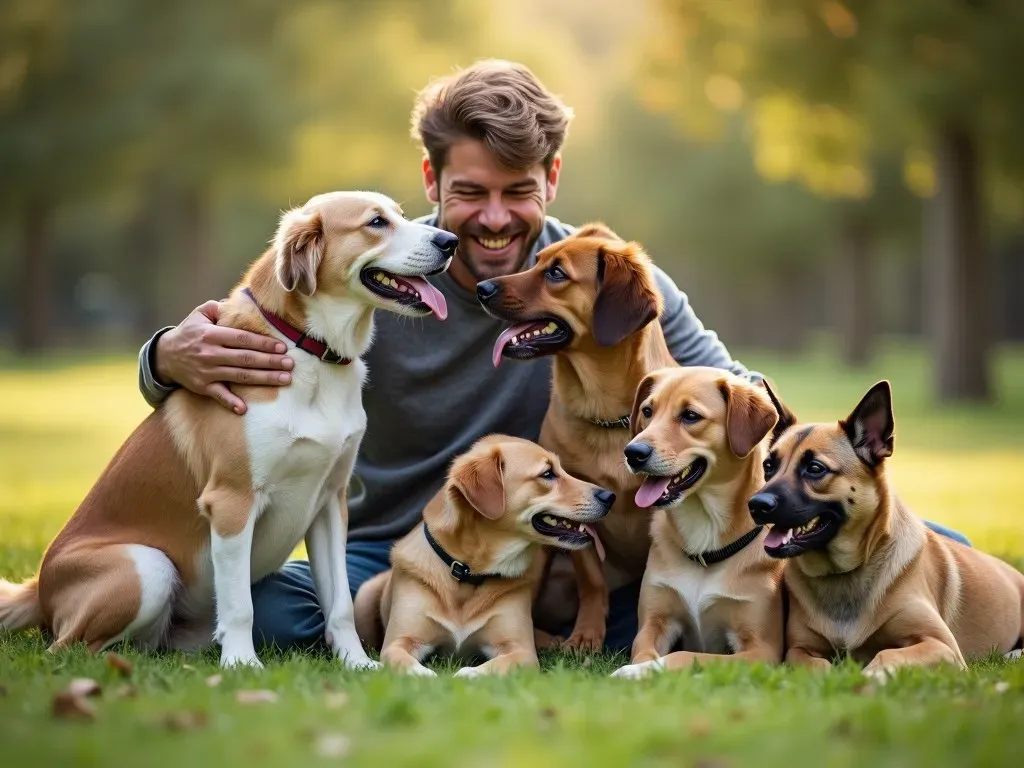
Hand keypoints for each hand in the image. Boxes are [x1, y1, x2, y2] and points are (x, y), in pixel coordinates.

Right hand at [154, 300, 293, 413]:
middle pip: (245, 358)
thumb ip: (217, 307)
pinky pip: (218, 396)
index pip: (242, 339)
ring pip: (240, 376)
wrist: (164, 356)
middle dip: (270, 362)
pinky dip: (230, 402)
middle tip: (290, 364)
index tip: (282, 347)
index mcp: (211, 335)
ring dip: (264, 378)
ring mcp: (207, 372)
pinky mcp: (203, 387)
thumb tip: (236, 303)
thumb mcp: (199, 315)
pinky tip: (244, 409)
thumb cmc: (188, 333)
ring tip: (285, 379)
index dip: (263, 343)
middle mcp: (210, 353)